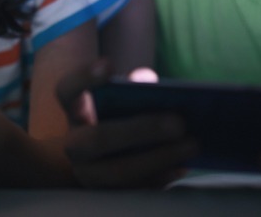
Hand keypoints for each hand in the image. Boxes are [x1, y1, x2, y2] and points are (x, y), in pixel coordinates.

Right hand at [56, 60, 197, 187]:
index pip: (67, 90)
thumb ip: (134, 87)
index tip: (109, 65)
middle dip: (141, 130)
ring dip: (159, 158)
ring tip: (192, 145)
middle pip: (99, 138)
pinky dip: (161, 177)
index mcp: (75, 111)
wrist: (101, 162)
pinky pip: (135, 190)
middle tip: (179, 123)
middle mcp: (75, 144)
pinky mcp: (108, 195)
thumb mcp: (122, 102)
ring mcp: (89, 173)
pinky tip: (183, 165)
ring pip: (119, 171)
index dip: (84, 77)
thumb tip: (147, 80)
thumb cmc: (118, 121)